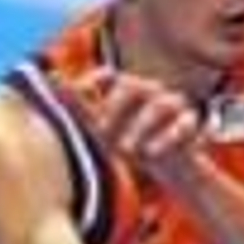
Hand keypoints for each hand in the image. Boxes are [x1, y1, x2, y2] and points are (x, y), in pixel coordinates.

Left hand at [72, 67, 204, 192]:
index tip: (80, 101)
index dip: (92, 85)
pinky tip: (152, 153)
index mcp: (125, 89)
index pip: (107, 77)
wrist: (170, 165)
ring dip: (140, 127)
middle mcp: (150, 91)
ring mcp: (173, 104)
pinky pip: (184, 124)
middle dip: (114, 109)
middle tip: (101, 133)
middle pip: (132, 86)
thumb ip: (81, 107)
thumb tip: (51, 80)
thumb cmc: (130, 145)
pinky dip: (167, 138)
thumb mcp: (103, 132)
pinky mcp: (191, 123)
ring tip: (127, 150)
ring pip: (159, 105)